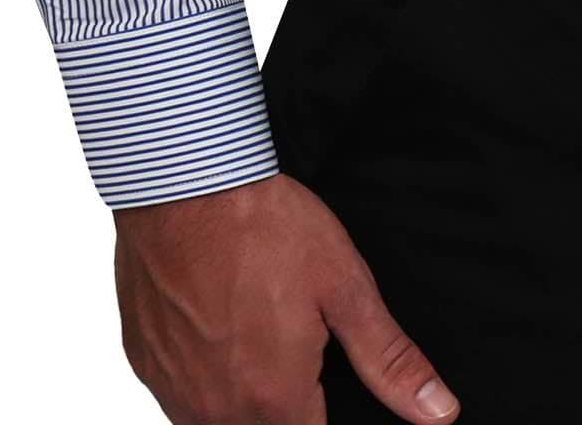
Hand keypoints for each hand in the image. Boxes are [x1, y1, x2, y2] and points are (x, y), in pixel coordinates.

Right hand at [113, 172, 459, 423]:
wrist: (184, 182)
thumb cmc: (264, 227)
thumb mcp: (345, 287)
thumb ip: (387, 359)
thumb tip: (438, 412)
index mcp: (273, 401)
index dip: (328, 418)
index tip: (327, 383)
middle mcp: (215, 411)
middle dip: (288, 408)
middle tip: (296, 345)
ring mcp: (173, 390)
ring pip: (216, 422)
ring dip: (243, 397)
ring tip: (259, 332)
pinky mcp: (143, 362)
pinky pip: (179, 395)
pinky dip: (202, 376)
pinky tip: (218, 326)